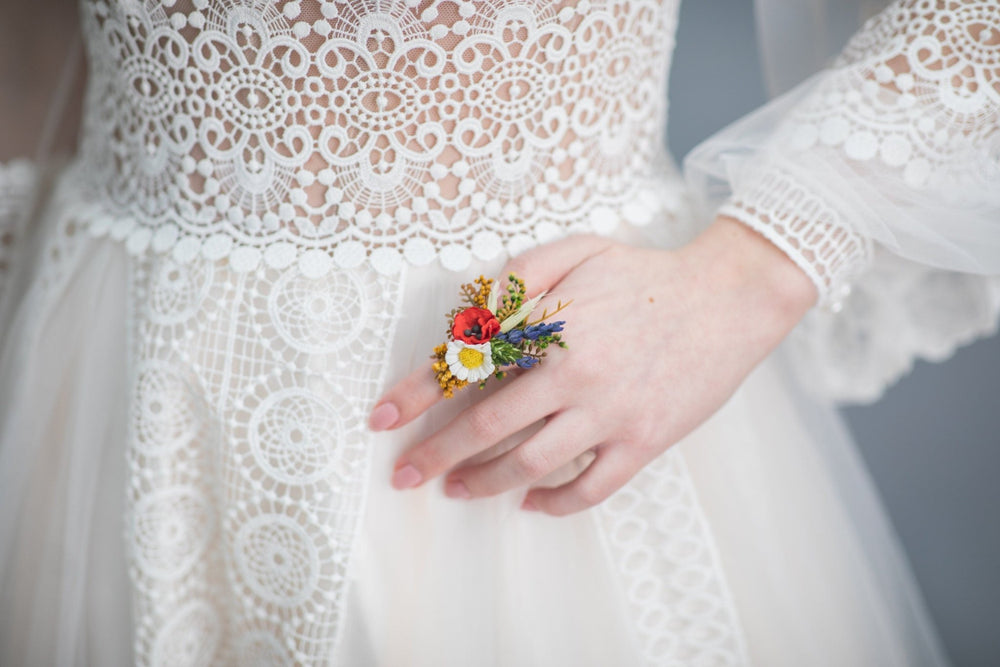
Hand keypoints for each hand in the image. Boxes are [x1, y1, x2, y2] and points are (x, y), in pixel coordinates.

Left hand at [369, 218, 816, 514]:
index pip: (466, 364)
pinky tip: (528, 504)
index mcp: (551, 323)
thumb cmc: (646, 274)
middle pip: (486, 426)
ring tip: (455, 491)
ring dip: (484, 483)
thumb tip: (470, 315)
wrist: (729, 298)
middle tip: (403, 476)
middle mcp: (574, 372)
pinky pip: (589, 488)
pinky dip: (553, 503)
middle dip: (435, 454)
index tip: (380, 421)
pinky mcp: (644, 440)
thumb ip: (518, 275)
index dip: (416, 395)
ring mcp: (610, 411)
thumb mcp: (577, 250)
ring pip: (530, 464)